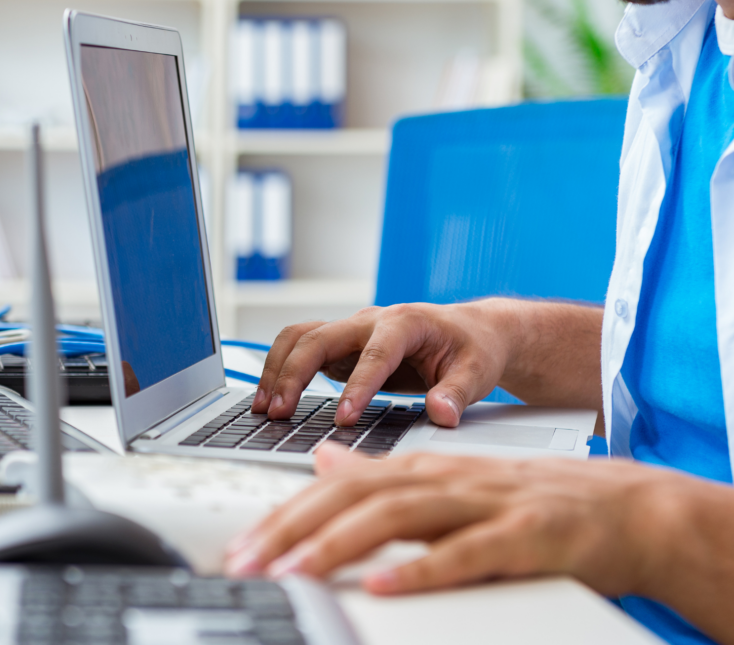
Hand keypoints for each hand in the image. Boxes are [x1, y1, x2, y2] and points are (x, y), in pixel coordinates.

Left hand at [224, 444, 676, 599]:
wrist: (618, 503)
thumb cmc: (526, 499)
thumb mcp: (445, 480)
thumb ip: (381, 473)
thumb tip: (324, 461)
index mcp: (421, 468)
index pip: (339, 485)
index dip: (287, 513)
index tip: (243, 546)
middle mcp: (444, 478)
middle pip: (356, 495)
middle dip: (295, 527)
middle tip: (247, 561)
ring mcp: (483, 502)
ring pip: (400, 515)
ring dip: (340, 544)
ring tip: (294, 572)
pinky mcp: (523, 533)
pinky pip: (466, 552)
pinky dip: (422, 568)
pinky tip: (383, 585)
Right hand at [251, 300, 517, 426]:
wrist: (470, 331)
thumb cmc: (473, 349)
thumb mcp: (477, 371)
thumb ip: (457, 393)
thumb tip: (441, 415)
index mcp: (405, 322)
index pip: (376, 354)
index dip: (358, 386)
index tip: (343, 419)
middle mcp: (371, 320)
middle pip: (321, 336)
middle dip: (295, 373)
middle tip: (279, 413)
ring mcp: (353, 331)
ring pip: (301, 337)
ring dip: (278, 369)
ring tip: (265, 409)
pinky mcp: (343, 346)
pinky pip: (302, 349)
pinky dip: (282, 369)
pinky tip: (273, 400)